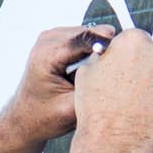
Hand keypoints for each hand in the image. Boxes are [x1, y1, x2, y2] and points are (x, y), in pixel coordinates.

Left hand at [5, 24, 115, 143]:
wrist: (25, 118)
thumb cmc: (44, 117)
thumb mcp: (71, 110)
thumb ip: (92, 91)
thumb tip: (117, 76)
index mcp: (46, 56)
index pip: (85, 39)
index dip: (109, 46)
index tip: (127, 58)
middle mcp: (47, 41)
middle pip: (88, 34)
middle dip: (105, 49)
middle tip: (116, 71)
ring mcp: (51, 37)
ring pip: (88, 35)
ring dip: (98, 51)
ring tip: (102, 73)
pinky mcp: (57, 40)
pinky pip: (83, 39)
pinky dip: (91, 51)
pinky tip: (92, 70)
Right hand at [72, 29, 152, 152]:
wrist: (113, 143)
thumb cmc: (98, 112)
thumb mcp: (87, 72)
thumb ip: (102, 56)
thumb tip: (108, 54)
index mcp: (133, 41)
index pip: (136, 39)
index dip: (128, 56)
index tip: (126, 66)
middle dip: (145, 67)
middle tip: (132, 86)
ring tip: (139, 101)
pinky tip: (150, 108)